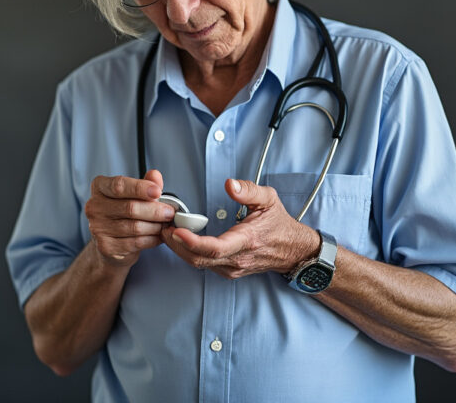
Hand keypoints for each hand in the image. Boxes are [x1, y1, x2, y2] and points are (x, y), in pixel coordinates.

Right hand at [85, 169, 174, 267]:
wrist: (112, 243)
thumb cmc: (124, 213)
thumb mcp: (135, 194)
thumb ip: (146, 183)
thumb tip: (155, 175)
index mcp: (100, 187)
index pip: (119, 185)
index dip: (140, 188)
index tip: (158, 192)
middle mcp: (94, 206)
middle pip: (130, 207)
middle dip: (155, 210)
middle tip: (170, 212)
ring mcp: (97, 228)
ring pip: (135, 226)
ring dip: (156, 226)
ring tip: (165, 224)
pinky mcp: (105, 247)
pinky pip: (136, 242)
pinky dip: (152, 239)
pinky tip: (159, 236)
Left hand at [161, 179, 319, 278]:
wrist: (292, 250)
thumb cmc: (279, 224)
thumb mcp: (269, 199)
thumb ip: (249, 190)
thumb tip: (229, 184)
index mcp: (246, 241)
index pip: (215, 248)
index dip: (192, 242)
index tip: (177, 230)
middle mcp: (237, 259)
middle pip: (199, 259)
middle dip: (176, 244)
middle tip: (163, 226)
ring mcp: (232, 268)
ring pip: (198, 264)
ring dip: (179, 249)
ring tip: (168, 230)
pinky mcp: (228, 271)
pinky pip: (203, 265)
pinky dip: (188, 253)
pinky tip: (181, 239)